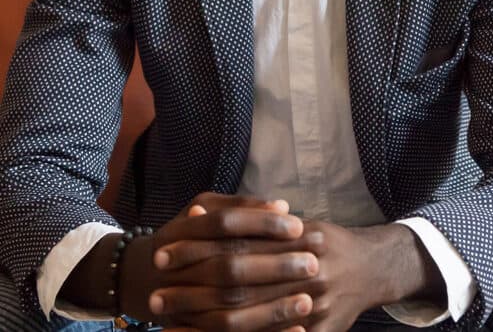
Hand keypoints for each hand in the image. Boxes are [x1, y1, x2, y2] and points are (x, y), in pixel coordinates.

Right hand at [120, 193, 314, 331]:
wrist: (145, 279)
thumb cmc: (189, 237)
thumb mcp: (207, 211)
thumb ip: (241, 206)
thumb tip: (283, 206)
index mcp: (182, 231)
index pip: (225, 222)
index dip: (262, 223)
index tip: (299, 225)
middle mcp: (173, 267)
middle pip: (229, 268)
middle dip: (273, 268)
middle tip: (313, 263)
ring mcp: (177, 301)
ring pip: (227, 310)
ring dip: (270, 310)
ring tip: (308, 302)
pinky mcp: (188, 327)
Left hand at [153, 219, 443, 331]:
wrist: (374, 270)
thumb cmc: (327, 243)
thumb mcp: (297, 223)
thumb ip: (252, 220)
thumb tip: (198, 213)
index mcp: (301, 237)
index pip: (240, 241)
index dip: (198, 247)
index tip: (164, 252)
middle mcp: (307, 270)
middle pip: (238, 282)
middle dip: (193, 288)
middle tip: (155, 294)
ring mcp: (311, 306)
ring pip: (245, 319)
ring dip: (200, 320)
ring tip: (167, 320)